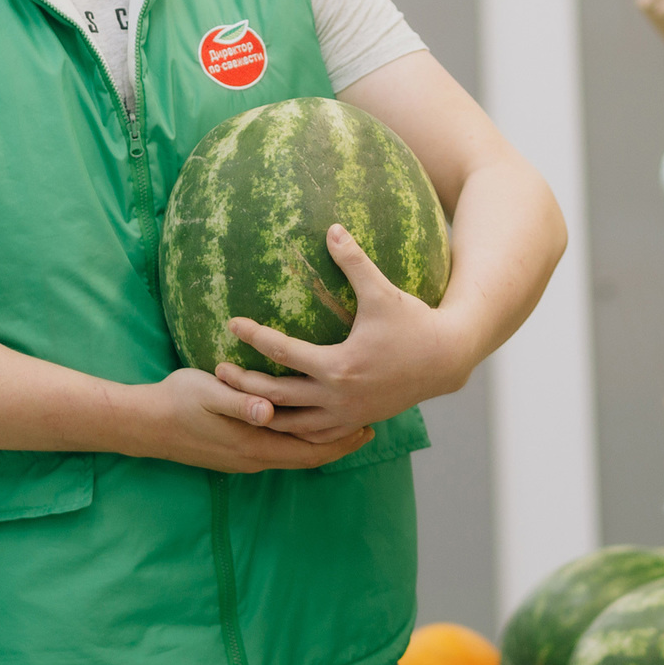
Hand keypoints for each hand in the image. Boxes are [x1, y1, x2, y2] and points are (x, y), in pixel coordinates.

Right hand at [123, 368, 372, 473]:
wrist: (144, 424)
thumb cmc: (177, 402)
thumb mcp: (209, 394)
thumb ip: (240, 402)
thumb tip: (268, 411)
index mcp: (254, 446)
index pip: (309, 451)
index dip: (341, 442)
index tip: (368, 426)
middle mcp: (254, 459)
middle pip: (308, 457)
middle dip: (339, 445)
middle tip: (369, 428)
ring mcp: (244, 459)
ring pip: (293, 456)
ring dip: (321, 443)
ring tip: (344, 426)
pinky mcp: (235, 453)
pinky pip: (279, 451)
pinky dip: (300, 441)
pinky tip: (304, 426)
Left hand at [214, 223, 474, 440]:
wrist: (446, 360)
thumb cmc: (413, 322)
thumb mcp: (383, 291)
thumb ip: (354, 261)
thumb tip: (331, 227)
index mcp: (339, 367)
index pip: (284, 352)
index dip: (254, 335)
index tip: (231, 322)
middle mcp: (338, 397)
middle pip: (276, 397)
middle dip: (243, 385)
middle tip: (217, 370)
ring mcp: (347, 415)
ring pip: (292, 426)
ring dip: (262, 415)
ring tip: (235, 400)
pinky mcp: (356, 422)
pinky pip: (315, 437)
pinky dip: (293, 432)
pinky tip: (276, 420)